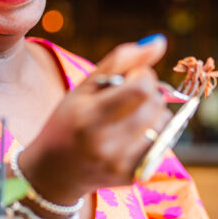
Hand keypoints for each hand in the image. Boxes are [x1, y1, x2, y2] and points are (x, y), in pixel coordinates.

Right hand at [20, 36, 172, 202]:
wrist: (54, 172)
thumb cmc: (69, 121)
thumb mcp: (84, 86)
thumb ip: (121, 60)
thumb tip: (160, 42)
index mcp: (88, 116)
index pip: (141, 87)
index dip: (142, 75)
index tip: (130, 77)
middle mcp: (105, 143)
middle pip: (155, 103)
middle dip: (148, 92)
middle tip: (128, 97)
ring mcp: (120, 163)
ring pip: (163, 123)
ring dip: (153, 113)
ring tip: (129, 117)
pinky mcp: (133, 176)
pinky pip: (162, 143)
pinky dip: (153, 134)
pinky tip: (132, 136)